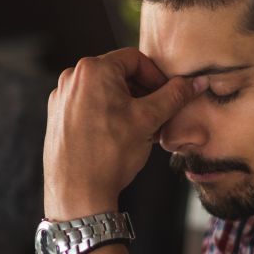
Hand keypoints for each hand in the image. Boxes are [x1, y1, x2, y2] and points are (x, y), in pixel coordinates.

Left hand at [43, 48, 205, 219]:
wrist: (77, 194)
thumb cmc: (110, 155)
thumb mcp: (149, 120)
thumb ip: (175, 96)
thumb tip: (197, 82)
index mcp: (93, 70)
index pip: (135, 59)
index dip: (157, 77)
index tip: (168, 96)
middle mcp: (71, 79)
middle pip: (118, 75)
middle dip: (142, 93)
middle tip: (158, 116)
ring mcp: (61, 99)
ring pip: (104, 92)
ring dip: (127, 106)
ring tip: (142, 130)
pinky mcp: (56, 118)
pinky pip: (88, 107)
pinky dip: (107, 115)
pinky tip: (119, 137)